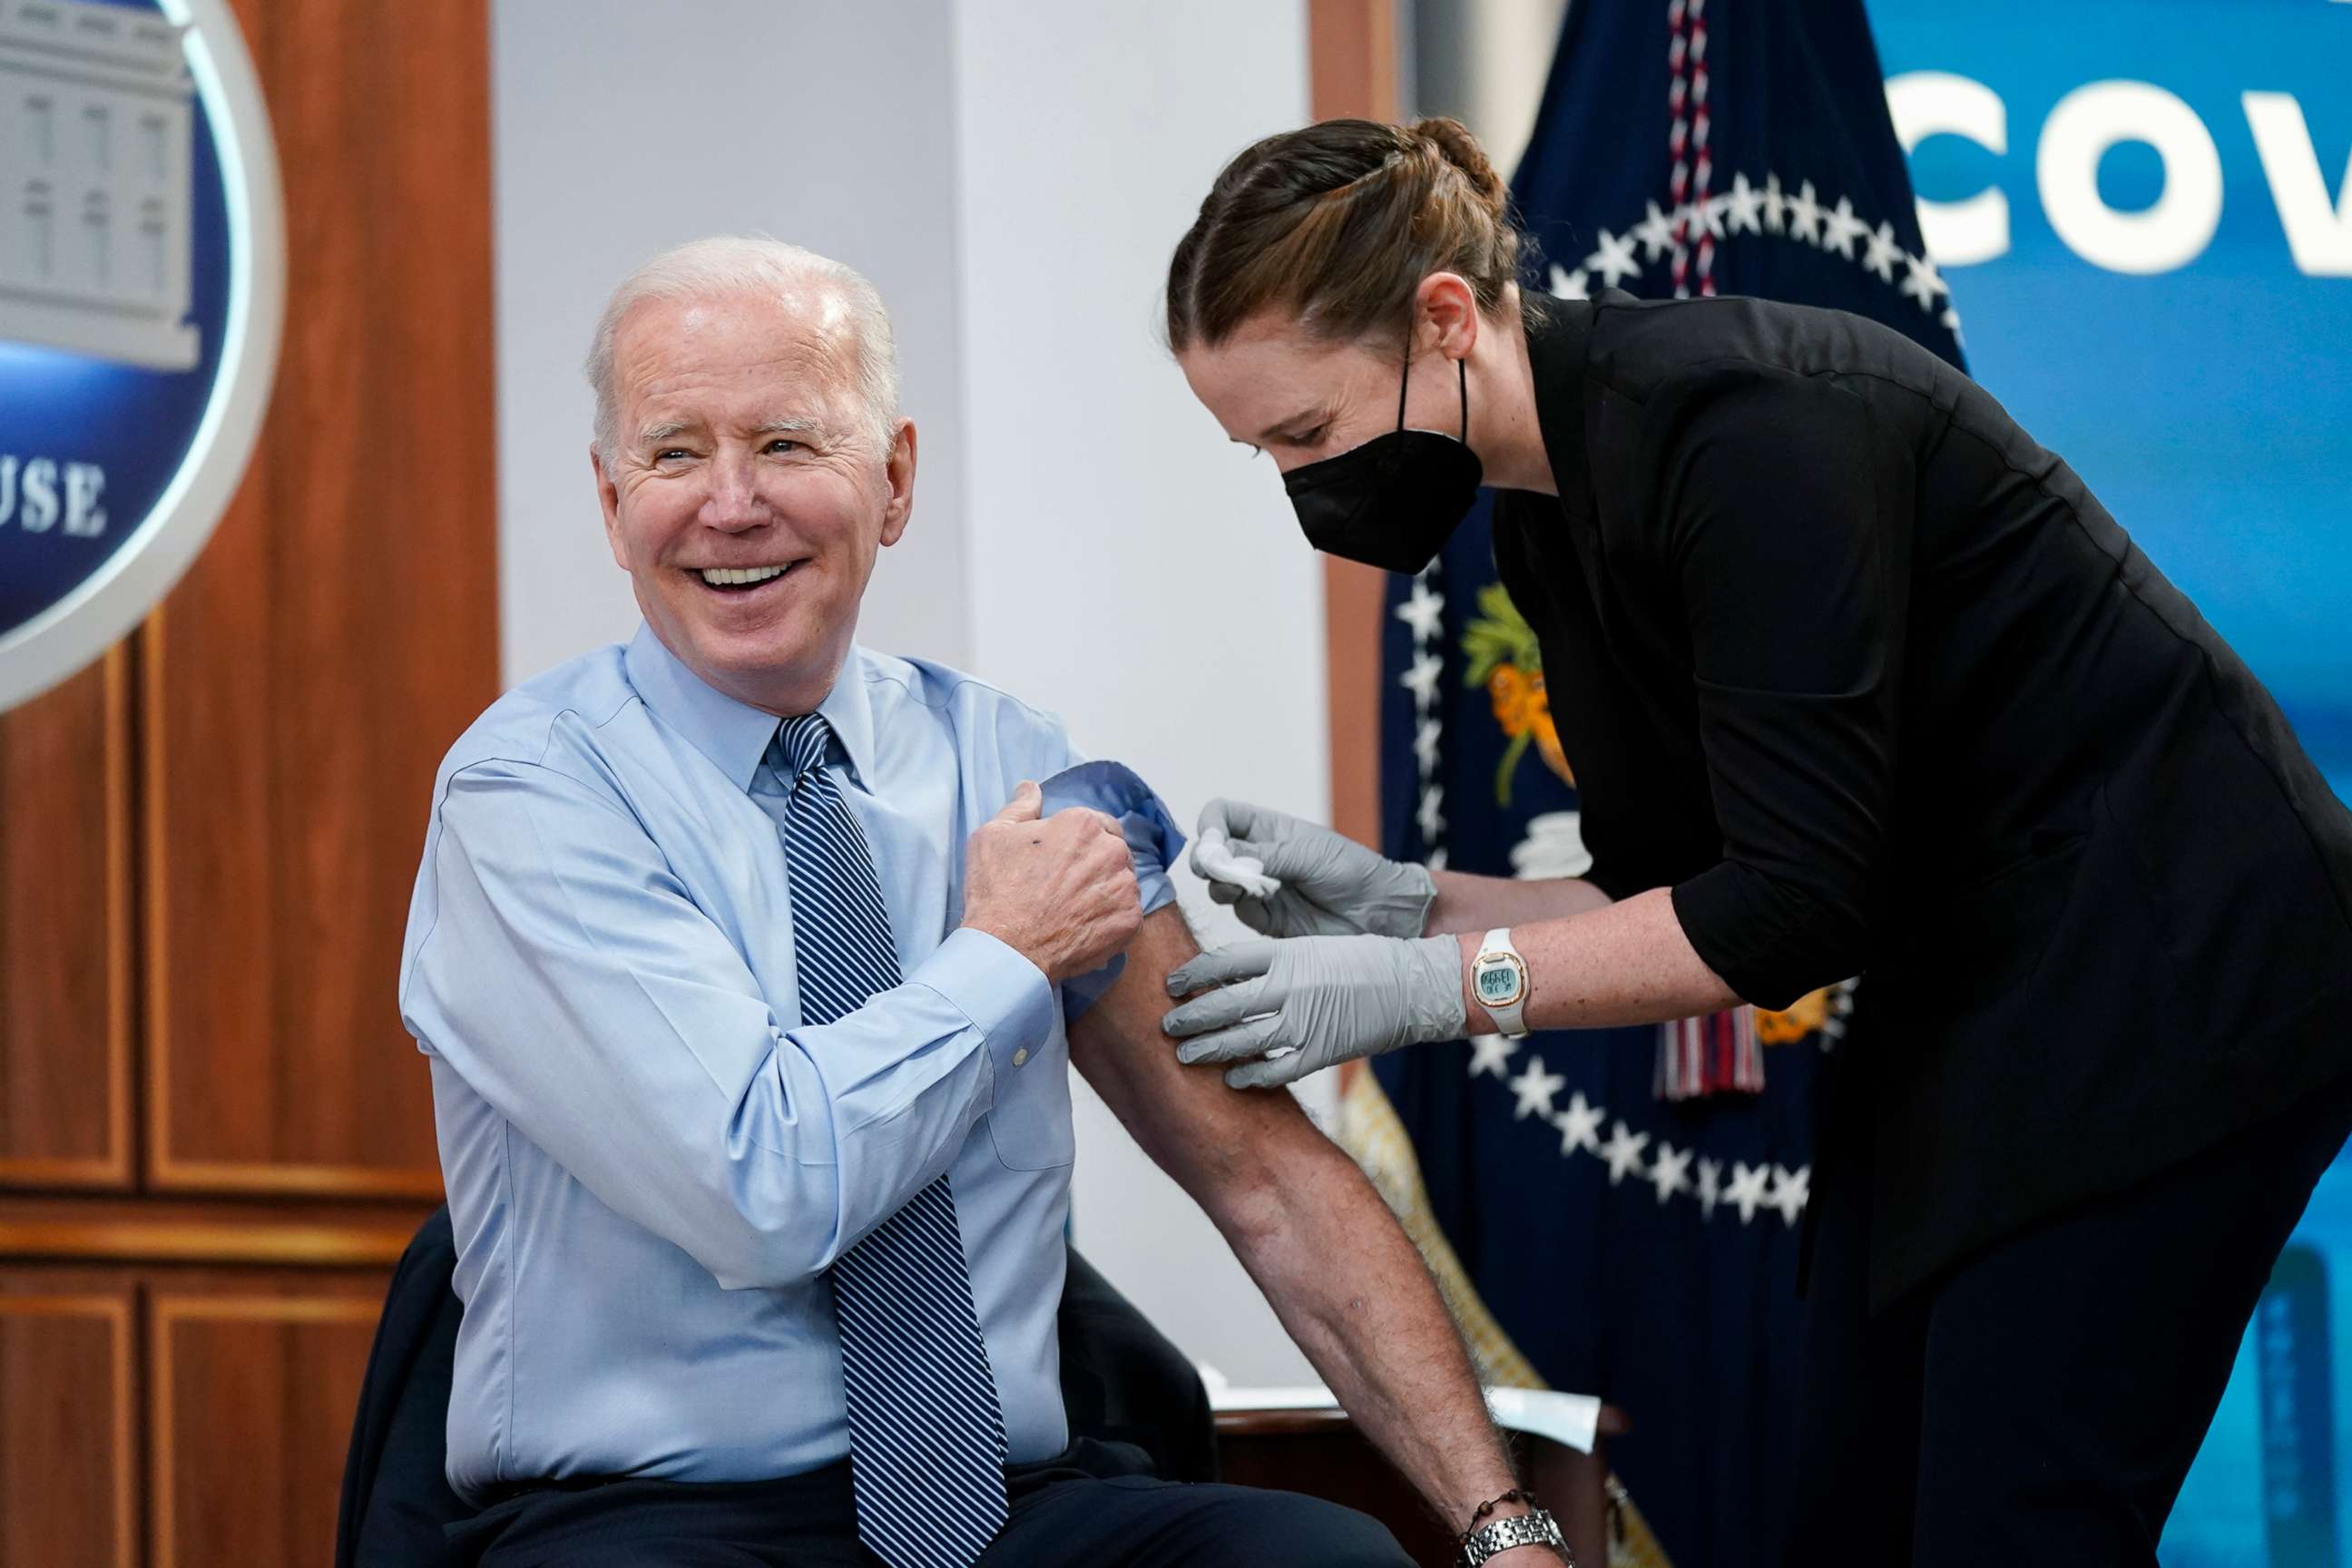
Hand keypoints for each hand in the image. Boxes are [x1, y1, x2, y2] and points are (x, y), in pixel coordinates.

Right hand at [962, 781, 1140, 982]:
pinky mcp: (1130, 922)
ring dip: (1105, 892)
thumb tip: (1031, 787)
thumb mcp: (994, 835)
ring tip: (1073, 909)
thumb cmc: (997, 891)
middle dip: (1095, 865)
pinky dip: (1111, 920)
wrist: (1007, 949)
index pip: (1098, 824)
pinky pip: (1128, 915)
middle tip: (1065, 887)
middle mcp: (1112, 851)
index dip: (1079, 842)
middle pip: (1113, 852)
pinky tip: (1084, 927)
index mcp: (1083, 824)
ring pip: (1122, 883)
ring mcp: (1125, 888)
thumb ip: (1020, 806)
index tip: (1062, 861)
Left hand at [1161, 933, 1465, 1087]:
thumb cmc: (1365, 960)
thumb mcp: (1313, 946)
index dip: (1192, 975)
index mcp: (1285, 954)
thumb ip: (1273, 962)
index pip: (1222, 962)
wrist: (1413, 986)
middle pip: (1222, 1004)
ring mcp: (1303, 1021)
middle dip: (1189, 1017)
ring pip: (1239, 1040)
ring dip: (1207, 1049)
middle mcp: (1288, 986)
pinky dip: (1249, 1075)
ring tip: (1185, 1055)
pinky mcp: (1319, 1052)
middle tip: (1167, 1026)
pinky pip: (1274, 1069)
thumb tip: (1229, 979)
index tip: (1172, 984)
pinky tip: (1232, 1078)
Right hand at [1190, 798, 1436, 937]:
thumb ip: (1264, 854)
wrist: (1379, 911)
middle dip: (1206, 860)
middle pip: (1213, 853)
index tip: (1212, 840)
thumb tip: (1221, 854)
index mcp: (1269, 829)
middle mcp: (1259, 857)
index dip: (1210, 825)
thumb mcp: (1308, 853)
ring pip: (1219, 885)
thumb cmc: (1352, 870)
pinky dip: (1243, 907)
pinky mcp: (1267, 920)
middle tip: (1213, 871)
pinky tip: (1264, 904)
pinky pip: (1240, 912)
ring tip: (1244, 888)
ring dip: (1223, 885)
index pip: (1223, 816)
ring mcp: (1261, 889)